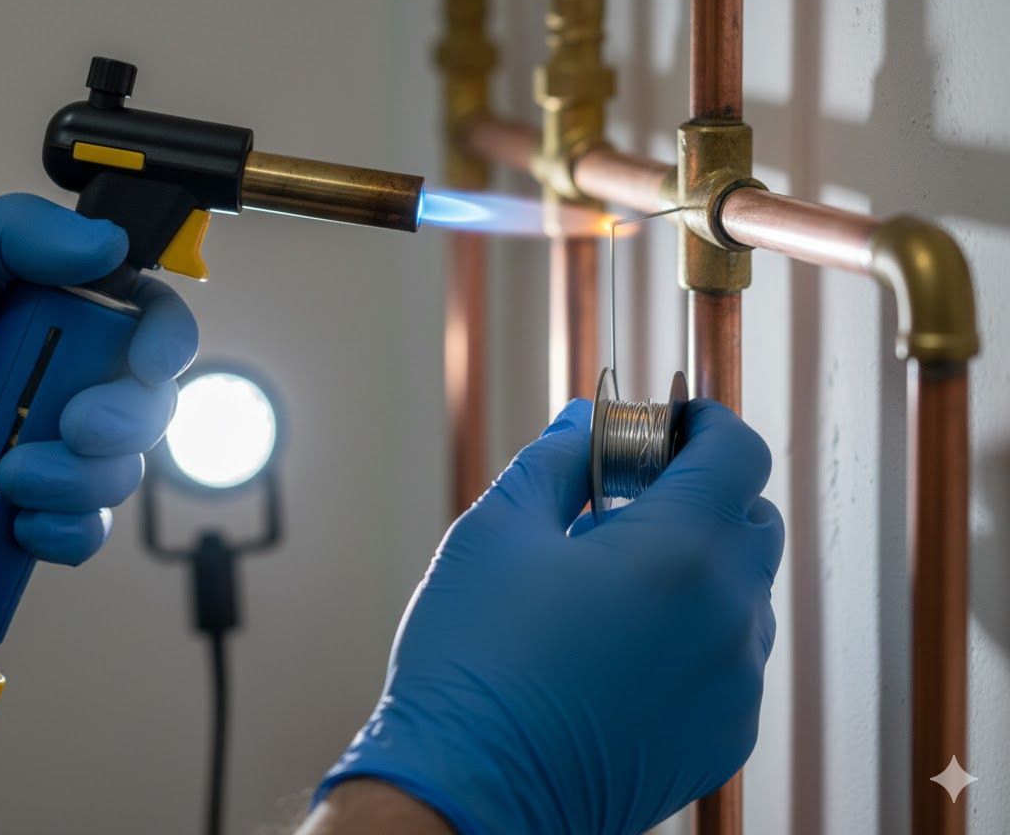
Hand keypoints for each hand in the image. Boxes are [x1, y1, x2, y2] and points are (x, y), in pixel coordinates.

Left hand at [0, 193, 197, 564]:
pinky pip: (86, 529)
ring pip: (124, 470)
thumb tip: (103, 246)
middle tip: (77, 425)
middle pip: (151, 399)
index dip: (167, 337)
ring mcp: (48, 447)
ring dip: (84, 479)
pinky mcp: (29, 507)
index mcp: (46, 315)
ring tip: (15, 476)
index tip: (146, 362)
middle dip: (127, 419)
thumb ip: (19, 235)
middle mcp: (57, 379)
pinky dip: (69, 532)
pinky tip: (25, 522)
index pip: (147, 315)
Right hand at [317, 398, 783, 834]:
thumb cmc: (475, 660)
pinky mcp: (725, 737)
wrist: (468, 800)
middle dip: (702, 492)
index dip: (706, 423)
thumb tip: (586, 422)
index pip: (739, 452)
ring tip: (618, 577)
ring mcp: (735, 684)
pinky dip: (698, 627)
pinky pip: (734, 654)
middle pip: (752, 518)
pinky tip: (626, 641)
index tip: (669, 423)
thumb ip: (556, 459)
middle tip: (627, 499)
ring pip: (746, 588)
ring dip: (701, 561)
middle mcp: (730, 616)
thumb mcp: (500, 531)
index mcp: (681, 551)